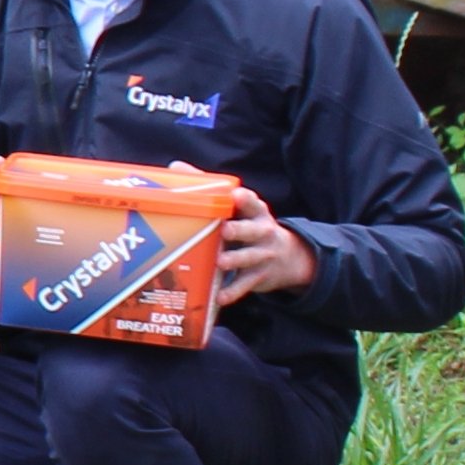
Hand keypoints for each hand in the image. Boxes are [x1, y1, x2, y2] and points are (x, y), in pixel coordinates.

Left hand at [214, 177, 320, 306]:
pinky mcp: (260, 276)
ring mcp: (263, 255)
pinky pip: (246, 285)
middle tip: (225, 231)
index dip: (246, 199)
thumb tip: (174, 167)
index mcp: (255, 213)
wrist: (289, 258)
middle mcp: (263, 232)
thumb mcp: (239, 209)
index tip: (237, 195)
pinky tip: (220, 297)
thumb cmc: (249, 226)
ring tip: (220, 262)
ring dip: (235, 260)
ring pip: (249, 257)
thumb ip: (211, 189)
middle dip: (240, 230)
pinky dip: (233, 291)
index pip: (253, 203)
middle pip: (252, 230)